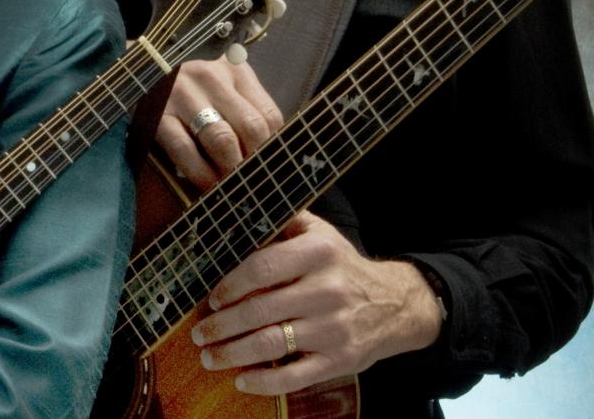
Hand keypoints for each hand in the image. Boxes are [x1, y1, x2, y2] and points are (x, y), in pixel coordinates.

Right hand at [156, 56, 283, 189]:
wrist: (135, 73)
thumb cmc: (189, 91)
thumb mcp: (220, 89)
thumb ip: (244, 113)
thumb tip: (269, 161)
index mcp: (234, 70)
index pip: (269, 114)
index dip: (273, 150)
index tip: (270, 172)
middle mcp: (210, 76)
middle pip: (250, 126)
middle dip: (254, 163)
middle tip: (252, 185)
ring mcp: (182, 93)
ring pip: (221, 139)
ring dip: (230, 171)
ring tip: (230, 189)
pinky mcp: (157, 114)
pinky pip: (184, 149)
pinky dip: (199, 173)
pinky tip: (204, 186)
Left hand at [190, 210, 443, 395]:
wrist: (394, 304)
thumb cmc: (341, 265)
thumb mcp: (319, 232)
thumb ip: (283, 220)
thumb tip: (236, 212)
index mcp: (318, 252)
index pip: (262, 267)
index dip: (231, 284)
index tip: (211, 297)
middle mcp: (328, 289)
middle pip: (260, 309)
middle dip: (221, 324)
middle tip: (199, 333)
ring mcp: (334, 328)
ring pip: (271, 344)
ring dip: (232, 354)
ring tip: (209, 357)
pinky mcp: (340, 360)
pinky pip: (295, 376)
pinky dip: (263, 382)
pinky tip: (241, 380)